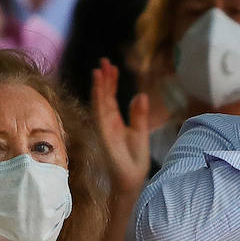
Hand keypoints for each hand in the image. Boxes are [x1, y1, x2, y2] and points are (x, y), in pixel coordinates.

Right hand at [90, 58, 150, 197]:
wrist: (132, 179)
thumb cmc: (135, 159)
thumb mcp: (140, 132)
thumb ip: (139, 114)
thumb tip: (141, 95)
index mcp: (115, 122)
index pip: (111, 98)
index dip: (110, 82)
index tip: (111, 67)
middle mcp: (107, 123)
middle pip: (103, 97)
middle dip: (103, 79)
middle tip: (104, 61)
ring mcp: (104, 128)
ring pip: (99, 102)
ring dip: (99, 86)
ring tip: (99, 69)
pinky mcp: (104, 134)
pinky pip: (100, 113)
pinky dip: (99, 99)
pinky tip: (100, 87)